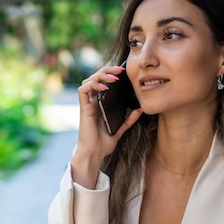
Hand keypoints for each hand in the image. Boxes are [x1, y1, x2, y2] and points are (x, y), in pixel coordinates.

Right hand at [73, 65, 143, 187]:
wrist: (95, 154)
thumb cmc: (103, 143)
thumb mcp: (120, 129)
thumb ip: (128, 119)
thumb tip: (139, 109)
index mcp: (100, 104)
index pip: (103, 82)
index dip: (111, 73)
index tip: (124, 72)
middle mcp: (92, 102)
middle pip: (96, 77)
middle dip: (107, 69)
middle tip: (120, 69)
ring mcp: (87, 104)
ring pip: (88, 80)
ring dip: (101, 75)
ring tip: (114, 77)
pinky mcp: (83, 108)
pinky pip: (83, 90)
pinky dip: (93, 85)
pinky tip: (105, 87)